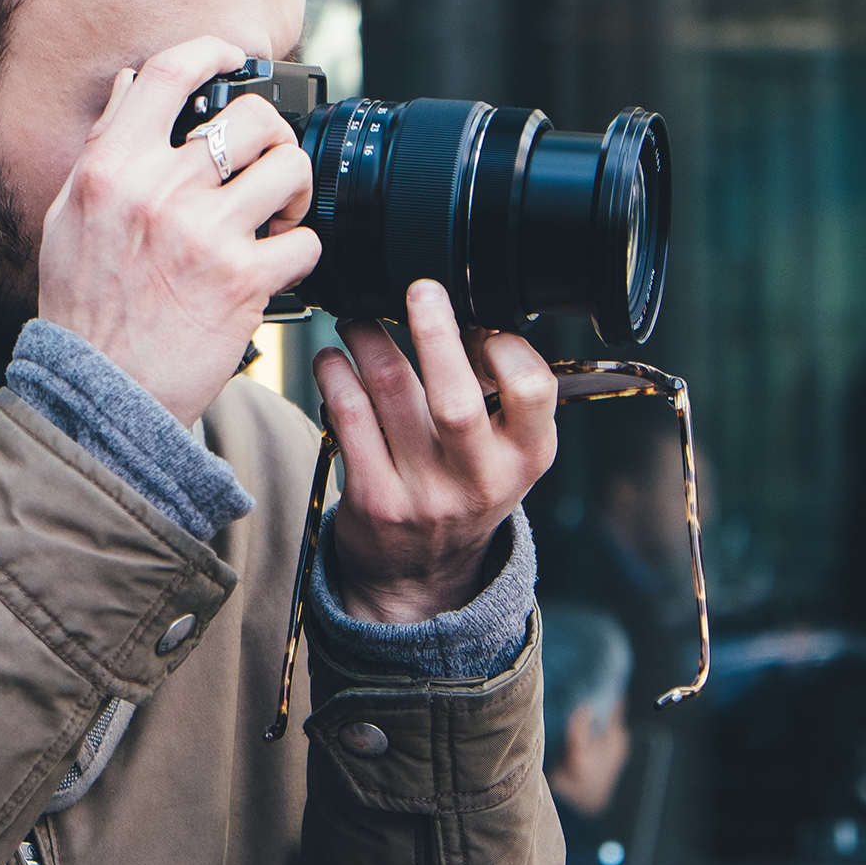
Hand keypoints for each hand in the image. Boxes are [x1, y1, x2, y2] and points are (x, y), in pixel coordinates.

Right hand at [37, 38, 320, 425]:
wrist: (98, 393)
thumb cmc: (82, 309)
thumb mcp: (67, 217)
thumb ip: (103, 148)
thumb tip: (129, 89)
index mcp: (112, 168)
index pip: (169, 74)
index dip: (213, 52)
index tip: (234, 59)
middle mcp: (159, 192)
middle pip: (251, 119)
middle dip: (272, 137)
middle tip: (266, 164)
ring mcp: (204, 234)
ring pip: (289, 172)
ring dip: (295, 192)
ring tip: (278, 214)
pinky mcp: (242, 281)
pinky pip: (304, 242)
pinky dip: (300, 254)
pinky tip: (276, 266)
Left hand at [315, 281, 556, 623]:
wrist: (420, 574)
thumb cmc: (464, 489)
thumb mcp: (507, 452)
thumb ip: (501, 394)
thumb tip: (467, 310)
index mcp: (527, 457)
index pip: (532, 389)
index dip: (504, 345)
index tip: (477, 320)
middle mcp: (479, 478)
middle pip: (456, 396)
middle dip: (434, 331)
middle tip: (420, 290)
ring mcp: (424, 492)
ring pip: (390, 392)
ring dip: (368, 339)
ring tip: (358, 320)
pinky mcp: (372, 498)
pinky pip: (348, 417)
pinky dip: (335, 375)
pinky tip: (333, 360)